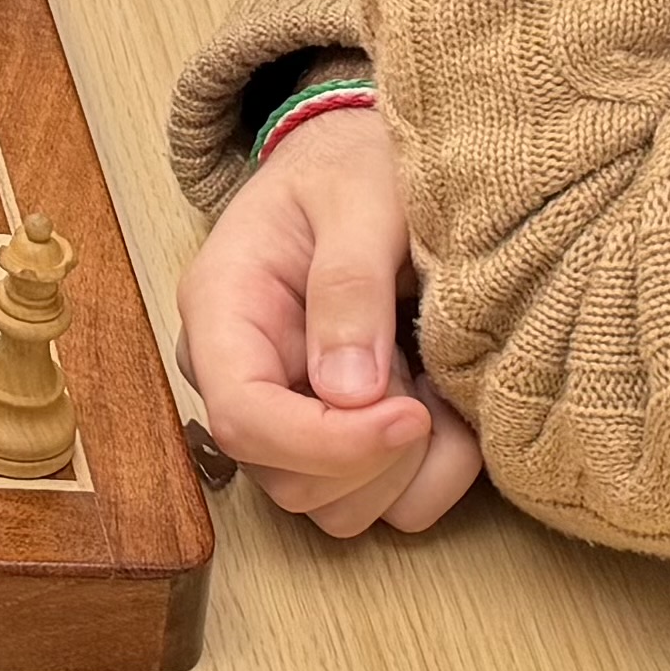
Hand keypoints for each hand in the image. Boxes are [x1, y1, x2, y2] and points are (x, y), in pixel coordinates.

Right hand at [172, 104, 486, 539]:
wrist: (365, 161)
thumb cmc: (355, 165)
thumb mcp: (359, 197)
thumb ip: (351, 283)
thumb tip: (350, 394)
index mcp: (225, 309)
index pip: (245, 418)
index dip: (330, 441)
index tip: (413, 413)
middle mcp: (241, 375)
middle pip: (291, 481)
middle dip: (375, 455)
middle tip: (427, 381)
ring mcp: (288, 414)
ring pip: (338, 509)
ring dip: (408, 466)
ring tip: (433, 382)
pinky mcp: (337, 439)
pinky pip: (386, 506)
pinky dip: (434, 474)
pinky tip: (443, 403)